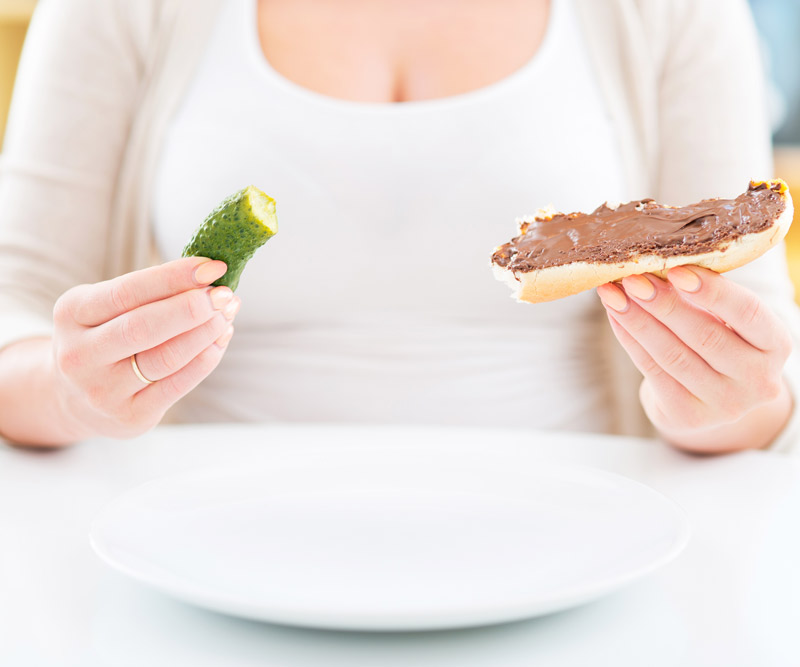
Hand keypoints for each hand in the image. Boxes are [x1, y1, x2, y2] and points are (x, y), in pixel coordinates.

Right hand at [51, 257, 239, 438]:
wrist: (74, 399)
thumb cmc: (105, 337)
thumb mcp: (107, 308)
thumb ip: (148, 293)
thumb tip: (208, 277)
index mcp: (72, 314)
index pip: (127, 292)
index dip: (173, 277)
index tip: (212, 267)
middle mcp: (80, 355)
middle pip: (144, 327)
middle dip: (192, 308)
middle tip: (225, 295)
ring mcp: (103, 390)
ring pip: (166, 357)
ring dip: (206, 332)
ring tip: (227, 314)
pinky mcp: (131, 416)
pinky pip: (179, 384)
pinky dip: (206, 358)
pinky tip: (221, 340)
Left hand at [596, 266, 792, 452]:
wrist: (706, 399)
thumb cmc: (716, 341)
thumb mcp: (726, 319)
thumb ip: (704, 294)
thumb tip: (658, 263)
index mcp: (775, 344)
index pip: (748, 312)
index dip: (712, 291)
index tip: (676, 270)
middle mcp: (758, 379)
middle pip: (705, 336)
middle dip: (663, 304)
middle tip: (632, 279)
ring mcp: (725, 403)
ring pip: (673, 356)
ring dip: (638, 321)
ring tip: (613, 295)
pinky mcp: (689, 417)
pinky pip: (653, 371)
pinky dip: (630, 340)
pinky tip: (616, 317)